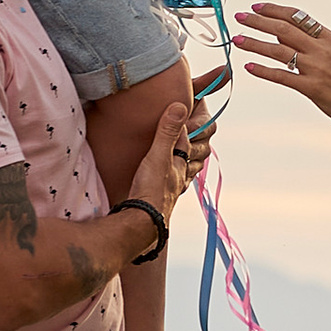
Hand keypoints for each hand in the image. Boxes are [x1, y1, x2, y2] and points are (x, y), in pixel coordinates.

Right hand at [127, 95, 196, 227]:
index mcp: (182, 161)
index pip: (188, 136)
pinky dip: (169, 172)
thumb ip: (167, 132)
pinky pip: (170, 181)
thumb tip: (181, 106)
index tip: (182, 107)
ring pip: (182, 168)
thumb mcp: (158, 156)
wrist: (142, 224)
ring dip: (179, 157)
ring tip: (173, 148)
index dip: (185, 121)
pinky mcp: (160, 197)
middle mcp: (180, 175)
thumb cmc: (151, 190)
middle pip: (189, 153)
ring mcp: (171, 187)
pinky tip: (162, 174)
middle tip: (181, 125)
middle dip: (187, 139)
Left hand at [235, 2, 330, 135]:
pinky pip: (281, 75)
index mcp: (329, 38)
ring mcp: (316, 68)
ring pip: (278, 50)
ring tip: (237, 39)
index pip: (297, 17)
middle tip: (240, 16)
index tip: (257, 7)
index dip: (274, 10)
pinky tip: (248, 66)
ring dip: (254, 43)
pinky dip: (263, 70)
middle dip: (258, 21)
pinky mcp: (312, 88)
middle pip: (283, 29)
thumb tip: (283, 35)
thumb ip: (312, 43)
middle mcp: (321, 49)